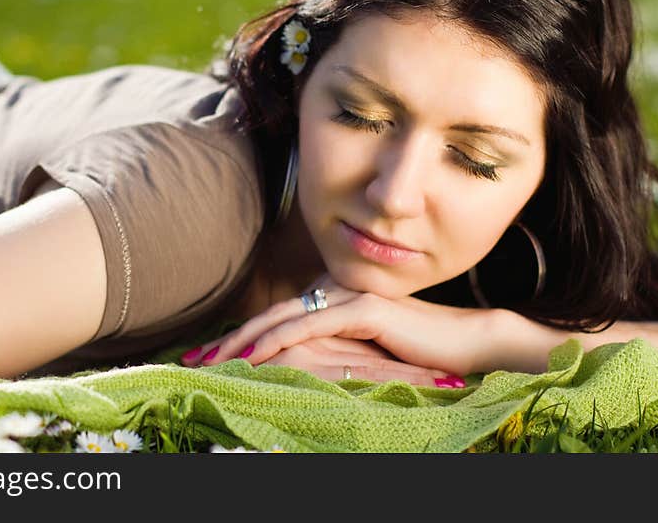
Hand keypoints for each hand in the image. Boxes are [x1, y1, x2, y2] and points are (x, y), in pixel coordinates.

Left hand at [181, 272, 495, 377]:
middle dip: (230, 337)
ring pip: (283, 317)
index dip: (241, 336)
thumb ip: (330, 350)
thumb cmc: (414, 352)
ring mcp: (347, 296)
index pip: (277, 317)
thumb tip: (293, 366)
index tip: (209, 356)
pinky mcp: (364, 309)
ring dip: (244, 339)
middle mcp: (334, 290)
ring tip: (212, 358)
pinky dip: (278, 340)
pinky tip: (254, 355)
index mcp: (331, 298)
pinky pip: (310, 326)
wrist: (463, 344)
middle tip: (194, 358)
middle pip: (271, 314)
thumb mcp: (362, 352)